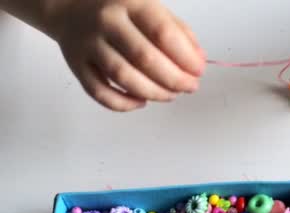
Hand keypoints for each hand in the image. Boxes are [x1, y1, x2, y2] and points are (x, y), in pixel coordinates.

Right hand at [47, 0, 204, 110]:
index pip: (163, 33)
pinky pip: (100, 92)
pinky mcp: (76, 65)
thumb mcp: (151, 8)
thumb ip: (178, 32)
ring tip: (171, 95)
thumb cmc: (119, 10)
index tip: (199, 70)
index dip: (186, 57)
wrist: (69, 6)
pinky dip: (124, 104)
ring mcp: (89, 44)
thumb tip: (198, 60)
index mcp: (131, 3)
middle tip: (189, 87)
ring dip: (154, 93)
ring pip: (124, 77)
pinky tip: (141, 101)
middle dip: (174, 79)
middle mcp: (108, 22)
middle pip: (145, 58)